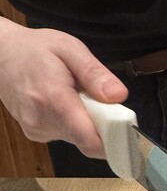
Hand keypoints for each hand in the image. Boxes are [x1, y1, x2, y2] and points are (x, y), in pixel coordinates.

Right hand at [0, 18, 127, 157]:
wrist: (0, 55)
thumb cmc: (35, 50)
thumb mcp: (70, 48)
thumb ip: (95, 73)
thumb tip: (119, 96)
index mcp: (53, 99)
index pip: (90, 139)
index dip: (115, 142)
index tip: (129, 134)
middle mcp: (42, 121)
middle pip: (88, 140)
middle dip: (104, 127)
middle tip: (103, 102)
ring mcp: (37, 130)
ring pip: (79, 139)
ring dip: (89, 124)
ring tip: (79, 98)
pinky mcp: (36, 134)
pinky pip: (68, 135)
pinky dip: (75, 124)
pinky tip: (66, 104)